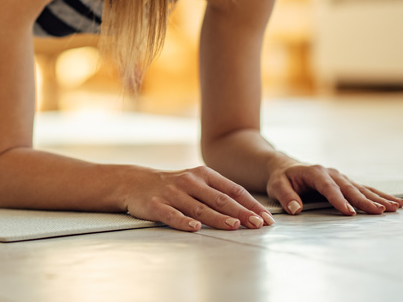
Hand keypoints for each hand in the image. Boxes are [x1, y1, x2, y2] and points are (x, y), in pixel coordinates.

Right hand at [124, 166, 276, 231]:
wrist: (135, 182)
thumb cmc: (173, 186)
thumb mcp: (197, 182)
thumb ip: (219, 193)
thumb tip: (250, 211)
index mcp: (203, 174)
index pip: (233, 190)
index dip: (251, 204)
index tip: (267, 217)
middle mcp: (190, 182)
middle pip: (219, 199)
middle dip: (241, 212)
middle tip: (258, 223)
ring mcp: (172, 193)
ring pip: (199, 208)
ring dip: (218, 218)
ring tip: (235, 226)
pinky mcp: (156, 205)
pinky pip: (172, 215)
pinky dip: (184, 222)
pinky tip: (194, 228)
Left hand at [266, 161, 402, 215]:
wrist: (284, 167)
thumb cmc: (281, 178)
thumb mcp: (276, 186)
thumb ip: (286, 197)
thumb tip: (296, 209)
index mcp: (315, 173)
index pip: (329, 188)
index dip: (339, 200)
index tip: (349, 213)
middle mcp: (331, 173)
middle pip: (351, 188)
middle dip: (366, 200)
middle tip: (381, 211)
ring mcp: (341, 178)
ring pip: (362, 188)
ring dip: (380, 197)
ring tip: (397, 206)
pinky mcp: (346, 184)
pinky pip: (365, 190)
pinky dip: (380, 196)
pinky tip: (396, 202)